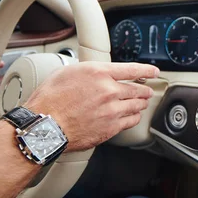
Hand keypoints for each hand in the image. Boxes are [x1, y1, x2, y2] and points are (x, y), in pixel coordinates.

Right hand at [24, 62, 158, 151]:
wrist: (45, 126)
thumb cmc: (49, 100)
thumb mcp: (66, 72)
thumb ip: (88, 71)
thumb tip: (95, 72)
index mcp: (99, 73)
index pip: (132, 69)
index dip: (146, 71)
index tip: (153, 72)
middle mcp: (109, 91)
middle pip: (138, 89)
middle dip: (144, 90)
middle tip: (147, 91)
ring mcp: (112, 110)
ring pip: (137, 106)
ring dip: (141, 104)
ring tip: (141, 103)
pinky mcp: (111, 128)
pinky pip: (131, 121)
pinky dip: (134, 117)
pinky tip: (133, 116)